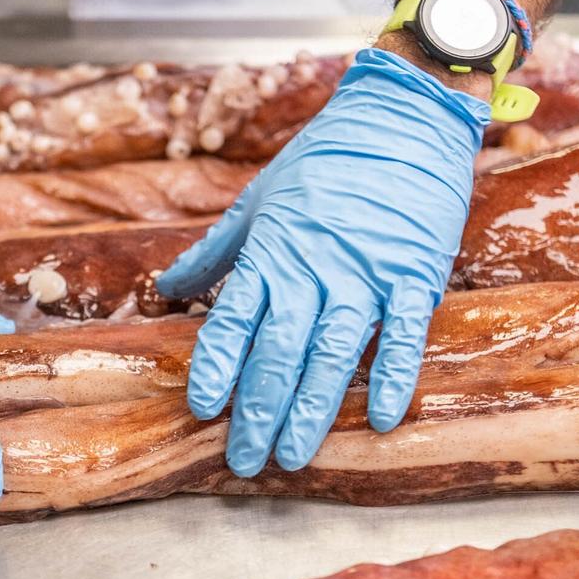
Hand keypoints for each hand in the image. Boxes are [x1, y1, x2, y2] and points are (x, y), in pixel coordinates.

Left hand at [155, 47, 486, 475]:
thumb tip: (164, 287)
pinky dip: (390, 376)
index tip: (203, 409)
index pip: (233, 321)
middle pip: (277, 351)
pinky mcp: (413, 274)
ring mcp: (365, 274)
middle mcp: (312, 269)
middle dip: (259, 411)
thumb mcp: (258, 200)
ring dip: (311, 409)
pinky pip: (401, 334)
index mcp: (270, 252)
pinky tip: (377, 417)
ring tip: (293, 456)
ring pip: (330, 353)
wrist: (401, 119)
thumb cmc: (324, 159)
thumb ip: (213, 252)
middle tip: (246, 460)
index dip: (217, 367)